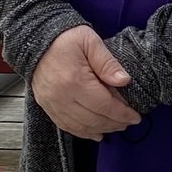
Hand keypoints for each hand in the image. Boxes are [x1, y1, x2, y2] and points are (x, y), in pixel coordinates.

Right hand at [31, 23, 137, 139]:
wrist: (36, 39)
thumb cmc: (65, 38)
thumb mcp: (91, 42)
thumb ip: (108, 63)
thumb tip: (124, 81)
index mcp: (75, 81)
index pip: (104, 105)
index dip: (122, 114)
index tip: (136, 117)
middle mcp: (61, 96)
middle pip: (93, 119)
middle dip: (114, 123)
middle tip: (129, 122)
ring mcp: (51, 103)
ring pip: (80, 126)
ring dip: (101, 129)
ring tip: (117, 127)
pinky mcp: (46, 105)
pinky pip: (65, 125)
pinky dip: (83, 132)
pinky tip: (96, 133)